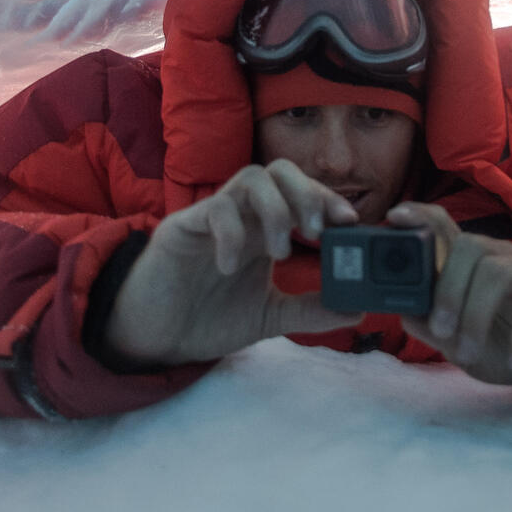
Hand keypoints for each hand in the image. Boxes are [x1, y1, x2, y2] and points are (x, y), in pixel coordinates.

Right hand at [104, 160, 363, 367]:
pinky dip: (231, 233)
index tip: (350, 224)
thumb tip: (356, 309)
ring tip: (280, 252)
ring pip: (251, 177)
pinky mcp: (183, 227)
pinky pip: (214, 210)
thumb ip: (309, 310)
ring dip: (276, 209)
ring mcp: (212, 216)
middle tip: (318, 232)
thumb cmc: (207, 319)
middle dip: (307, 193)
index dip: (328, 200)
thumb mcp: (269, 316)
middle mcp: (242, 216)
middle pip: (280, 171)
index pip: (301, 194)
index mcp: (264, 230)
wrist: (155, 339)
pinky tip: (231, 266)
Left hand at [385, 203, 511, 388]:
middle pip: (470, 245)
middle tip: (440, 331)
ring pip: (499, 272)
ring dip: (476, 317)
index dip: (421, 216)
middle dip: (447, 288)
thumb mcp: (463, 346)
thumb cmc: (510, 347)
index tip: (395, 216)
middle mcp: (506, 259)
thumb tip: (405, 313)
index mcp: (475, 266)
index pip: (447, 226)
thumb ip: (434, 329)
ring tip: (470, 353)